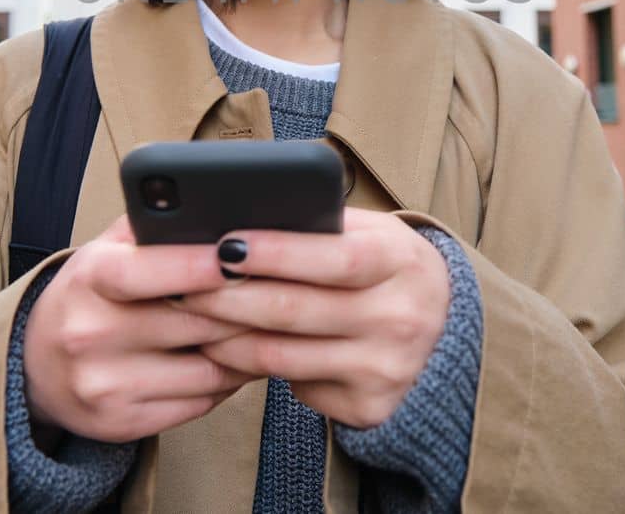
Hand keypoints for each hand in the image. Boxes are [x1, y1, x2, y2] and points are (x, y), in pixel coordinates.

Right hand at [23, 214, 259, 442]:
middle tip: (284, 292)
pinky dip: (227, 383)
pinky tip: (238, 363)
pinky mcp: (122, 424)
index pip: (148, 270)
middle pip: (194, 322)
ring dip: (247, 350)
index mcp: (88, 280)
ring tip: (269, 329)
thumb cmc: (89, 297)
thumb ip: (149, 227)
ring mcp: (105, 385)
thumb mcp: (104, 251)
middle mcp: (90, 334)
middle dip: (245, 308)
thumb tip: (212, 203)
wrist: (34, 369)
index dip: (200, 264)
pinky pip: (200, 404)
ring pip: (208, 369)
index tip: (243, 254)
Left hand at [175, 209, 450, 428]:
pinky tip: (227, 348)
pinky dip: (253, 368)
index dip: (276, 252)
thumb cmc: (385, 266)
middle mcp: (401, 318)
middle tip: (178, 283)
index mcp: (403, 262)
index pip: (334, 257)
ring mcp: (387, 368)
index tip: (223, 243)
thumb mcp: (371, 234)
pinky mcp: (370, 406)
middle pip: (295, 310)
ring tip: (189, 315)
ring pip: (282, 356)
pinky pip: (294, 386)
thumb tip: (237, 218)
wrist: (445, 328)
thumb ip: (320, 226)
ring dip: (225, 335)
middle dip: (226, 296)